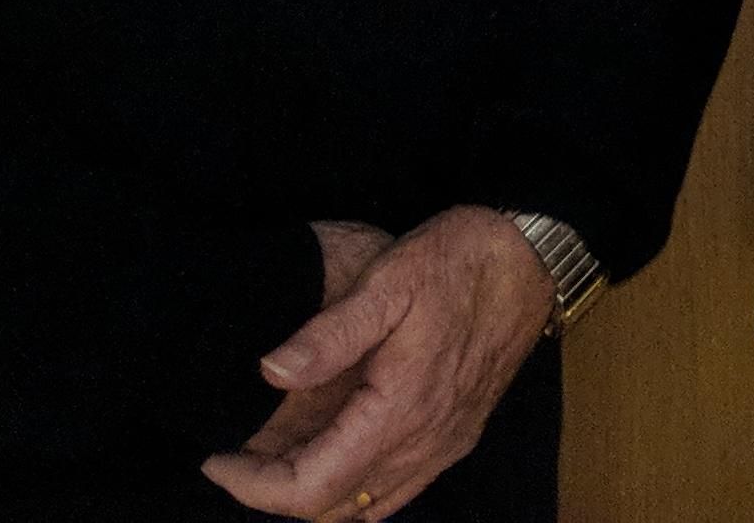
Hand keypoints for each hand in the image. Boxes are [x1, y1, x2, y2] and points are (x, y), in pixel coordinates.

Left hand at [203, 207, 554, 519]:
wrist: (535, 256)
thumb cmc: (461, 261)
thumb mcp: (390, 279)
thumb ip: (329, 333)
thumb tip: (269, 372)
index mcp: (401, 412)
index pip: (310, 490)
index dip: (253, 487)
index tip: (217, 458)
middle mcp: (425, 444)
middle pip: (331, 510)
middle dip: (273, 494)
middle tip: (236, 457)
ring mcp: (446, 446)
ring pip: (363, 508)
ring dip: (313, 495)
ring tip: (273, 457)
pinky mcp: (458, 436)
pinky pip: (394, 491)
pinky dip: (352, 489)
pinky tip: (334, 452)